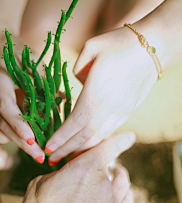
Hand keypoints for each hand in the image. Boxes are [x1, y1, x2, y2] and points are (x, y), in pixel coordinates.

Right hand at [0, 31, 44, 161]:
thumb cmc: (17, 53)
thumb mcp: (32, 61)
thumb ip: (45, 80)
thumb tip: (61, 100)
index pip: (5, 105)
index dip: (18, 123)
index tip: (32, 139)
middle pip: (2, 124)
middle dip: (22, 143)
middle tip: (41, 157)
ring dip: (17, 141)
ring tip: (37, 150)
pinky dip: (7, 136)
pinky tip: (21, 136)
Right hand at [19, 132, 134, 202]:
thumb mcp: (37, 185)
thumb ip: (54, 174)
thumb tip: (62, 175)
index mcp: (83, 168)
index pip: (107, 147)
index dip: (119, 139)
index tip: (129, 136)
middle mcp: (102, 182)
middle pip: (110, 165)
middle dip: (101, 164)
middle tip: (92, 168)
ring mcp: (111, 202)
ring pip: (122, 182)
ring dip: (118, 176)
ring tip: (113, 176)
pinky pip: (127, 200)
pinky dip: (125, 193)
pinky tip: (121, 193)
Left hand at [45, 23, 166, 163]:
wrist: (154, 46)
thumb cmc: (120, 43)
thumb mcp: (92, 47)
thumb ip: (78, 69)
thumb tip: (78, 84)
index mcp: (98, 92)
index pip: (76, 123)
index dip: (61, 137)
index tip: (48, 147)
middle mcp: (110, 107)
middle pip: (86, 137)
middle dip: (67, 150)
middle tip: (52, 160)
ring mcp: (121, 112)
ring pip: (99, 138)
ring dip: (82, 149)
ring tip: (68, 157)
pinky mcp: (128, 111)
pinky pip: (109, 131)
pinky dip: (96, 142)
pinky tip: (87, 145)